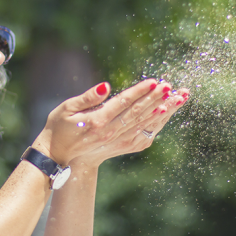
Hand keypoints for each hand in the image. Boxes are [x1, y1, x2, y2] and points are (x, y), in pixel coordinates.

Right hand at [32, 79, 188, 166]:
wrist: (58, 154)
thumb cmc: (59, 127)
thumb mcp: (67, 108)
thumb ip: (88, 97)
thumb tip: (106, 86)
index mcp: (97, 121)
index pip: (123, 103)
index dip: (140, 92)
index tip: (154, 81)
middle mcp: (110, 132)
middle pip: (138, 113)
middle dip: (156, 98)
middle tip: (171, 86)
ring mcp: (117, 140)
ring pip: (144, 123)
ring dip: (162, 110)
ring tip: (177, 98)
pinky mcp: (121, 144)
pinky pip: (142, 133)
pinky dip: (155, 123)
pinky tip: (165, 113)